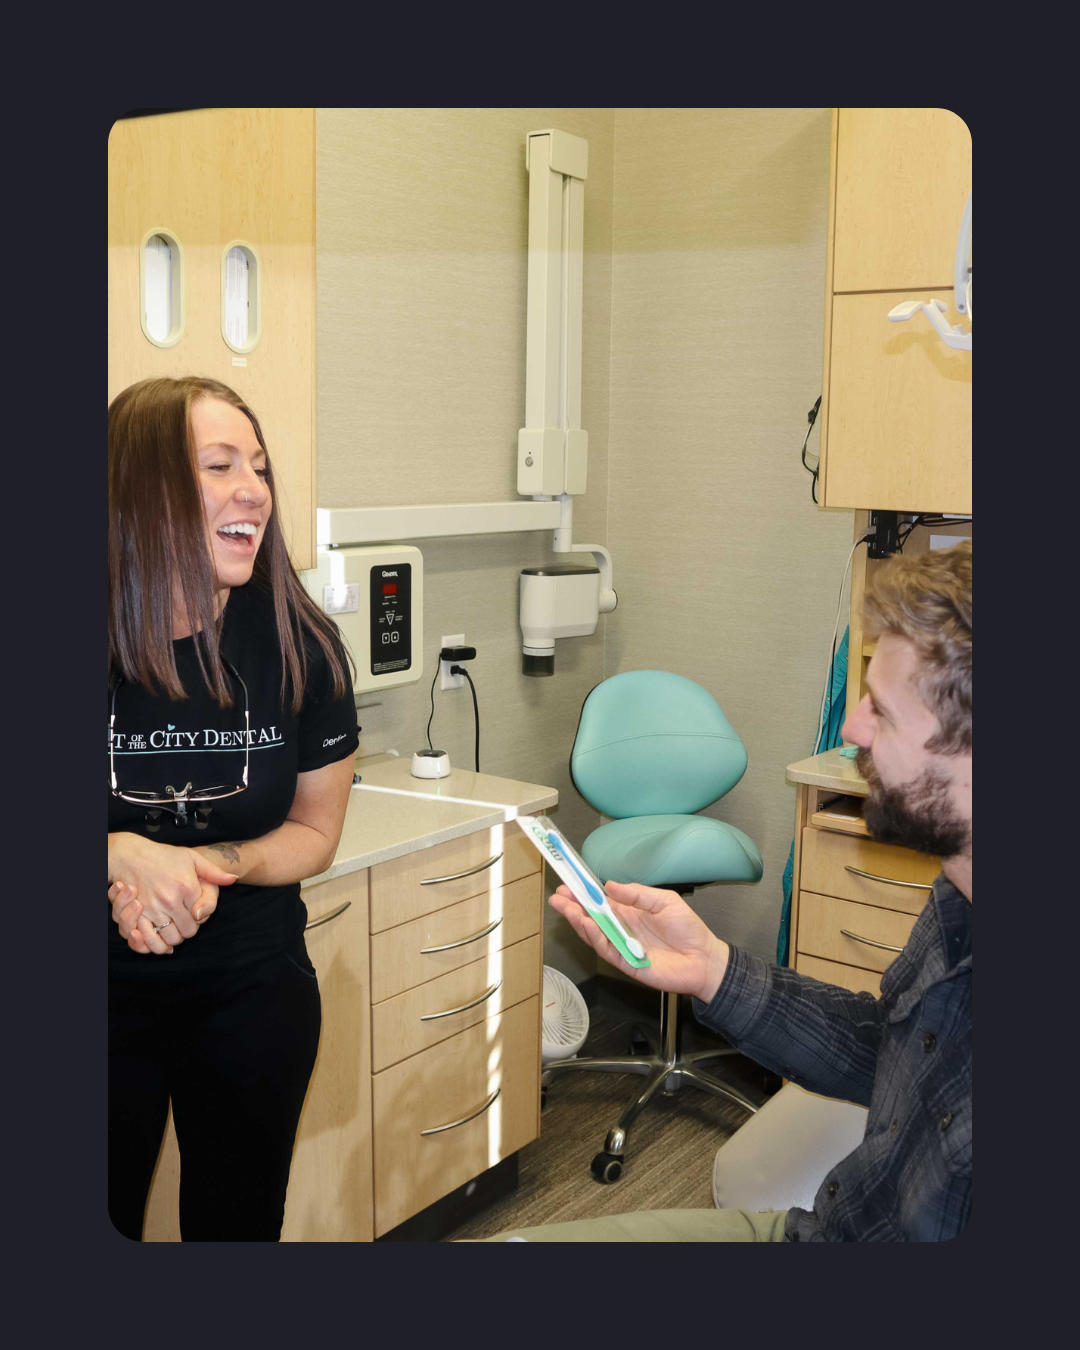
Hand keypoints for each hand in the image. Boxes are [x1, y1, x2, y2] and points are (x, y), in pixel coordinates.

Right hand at [108, 833, 236, 950]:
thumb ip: (214, 872)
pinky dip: (158, 941)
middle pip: (189, 931)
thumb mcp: (192, 858)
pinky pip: (151, 939)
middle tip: (185, 919)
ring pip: (172, 938)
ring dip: (175, 936)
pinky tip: (161, 934)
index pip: (202, 916)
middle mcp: (170, 900)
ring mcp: (153, 908)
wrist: (132, 856)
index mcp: (187, 886)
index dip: (201, 916)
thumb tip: (233, 879)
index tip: (196, 909)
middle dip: (190, 928)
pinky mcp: (137, 915)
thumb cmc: (164, 856)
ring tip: (174, 925)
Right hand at [548, 880, 729, 1003]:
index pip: (601, 900)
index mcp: (630, 911)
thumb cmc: (687, 929)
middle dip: (573, 906)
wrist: (703, 958)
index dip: (584, 892)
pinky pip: (605, 949)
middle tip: (557, 895)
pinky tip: (586, 924)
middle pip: (591, 916)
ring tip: (565, 907)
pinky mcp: (625, 962)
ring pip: (593, 933)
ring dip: (578, 920)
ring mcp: (621, 945)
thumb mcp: (664, 901)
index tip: (569, 882)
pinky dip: (594, 937)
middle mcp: (622, 928)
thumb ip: (637, 894)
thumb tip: (609, 885)